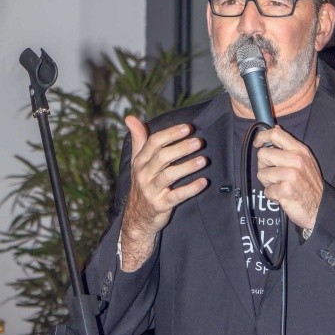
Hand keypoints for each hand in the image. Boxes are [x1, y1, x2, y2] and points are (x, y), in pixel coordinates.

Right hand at [120, 115, 206, 270]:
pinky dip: (190, 189)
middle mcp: (144, 174)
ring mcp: (151, 191)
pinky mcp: (161, 205)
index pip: (153, 143)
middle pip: (162, 157)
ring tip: (204, 160)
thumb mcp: (138, 162)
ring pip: (169, 175)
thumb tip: (130, 117)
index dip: (170, 134)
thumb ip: (138, 139)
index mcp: (140, 162)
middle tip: (199, 142)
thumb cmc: (143, 184)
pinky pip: (176, 196)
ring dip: (188, 166)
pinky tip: (203, 182)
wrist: (137, 217)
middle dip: (181, 148)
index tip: (188, 127)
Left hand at [253, 125, 322, 230]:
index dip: (262, 137)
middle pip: (263, 154)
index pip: (276, 134)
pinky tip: (283, 195)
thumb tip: (275, 129)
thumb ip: (289, 145)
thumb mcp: (305, 160)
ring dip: (268, 182)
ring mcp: (290, 175)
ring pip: (262, 173)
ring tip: (280, 186)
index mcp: (300, 150)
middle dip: (264, 165)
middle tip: (274, 174)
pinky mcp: (285, 190)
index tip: (258, 143)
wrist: (320, 207)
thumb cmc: (310, 184)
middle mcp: (296, 160)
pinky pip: (267, 191)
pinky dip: (272, 195)